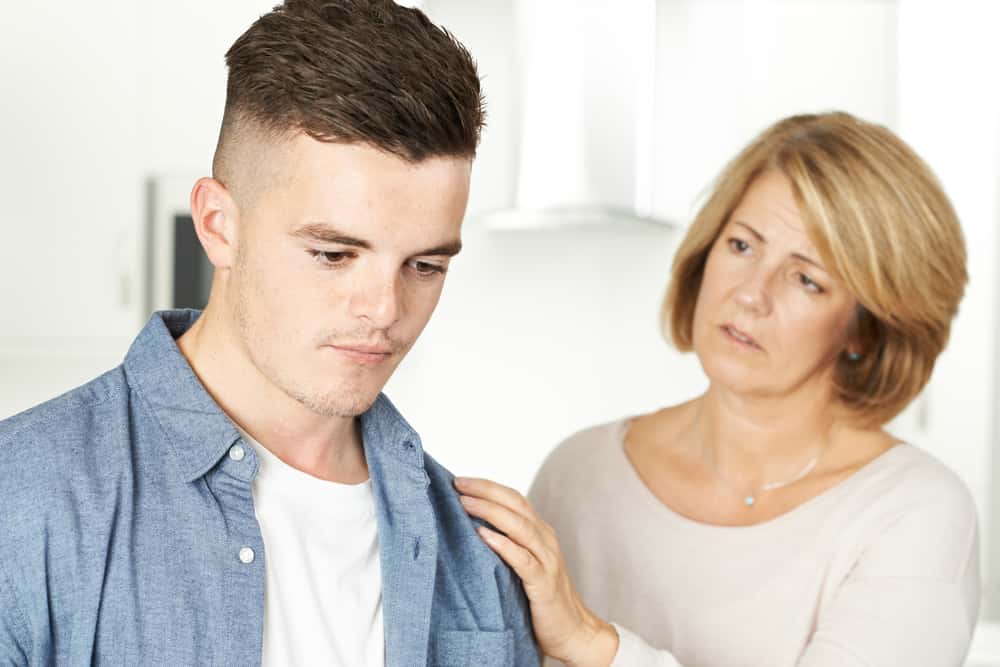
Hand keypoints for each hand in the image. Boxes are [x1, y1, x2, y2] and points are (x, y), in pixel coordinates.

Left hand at [454, 477, 618, 666]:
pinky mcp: (544, 584)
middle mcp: (545, 540)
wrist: (574, 631)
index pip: (514, 499)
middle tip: (458, 484)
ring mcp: (547, 560)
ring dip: (490, 511)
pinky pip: (523, 560)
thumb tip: (470, 527)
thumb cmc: (542, 598)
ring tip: (465, 503)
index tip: (461, 480)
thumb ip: (507, 544)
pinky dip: (503, 545)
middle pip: (516, 505)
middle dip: (486, 491)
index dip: (489, 486)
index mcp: (540, 532)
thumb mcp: (525, 563)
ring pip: (519, 526)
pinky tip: (483, 535)